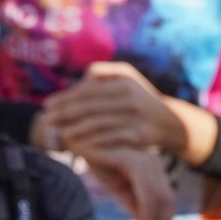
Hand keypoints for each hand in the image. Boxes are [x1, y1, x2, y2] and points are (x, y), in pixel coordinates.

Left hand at [43, 62, 183, 155]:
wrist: (173, 122)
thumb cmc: (141, 99)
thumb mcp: (126, 78)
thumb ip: (101, 75)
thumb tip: (77, 84)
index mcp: (124, 81)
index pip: (88, 90)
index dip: (66, 98)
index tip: (48, 105)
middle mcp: (131, 97)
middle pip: (90, 106)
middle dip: (65, 113)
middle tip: (47, 120)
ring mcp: (137, 117)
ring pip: (99, 123)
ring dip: (77, 129)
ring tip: (60, 134)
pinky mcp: (141, 135)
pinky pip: (113, 138)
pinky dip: (95, 141)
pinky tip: (80, 144)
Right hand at [80, 147, 173, 219]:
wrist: (78, 141)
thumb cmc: (98, 161)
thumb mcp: (119, 186)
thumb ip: (134, 203)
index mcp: (153, 167)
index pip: (167, 197)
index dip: (167, 219)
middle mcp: (153, 162)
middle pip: (167, 199)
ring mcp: (145, 160)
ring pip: (159, 198)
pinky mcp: (133, 160)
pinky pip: (147, 192)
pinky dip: (148, 213)